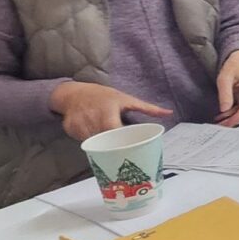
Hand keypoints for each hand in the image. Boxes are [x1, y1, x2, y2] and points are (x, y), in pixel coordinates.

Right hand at [50, 82, 172, 141]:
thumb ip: (148, 108)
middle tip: (121, 147)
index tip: (128, 144)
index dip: (120, 139)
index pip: (114, 129)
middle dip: (112, 143)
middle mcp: (92, 116)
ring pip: (93, 142)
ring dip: (101, 144)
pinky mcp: (69, 128)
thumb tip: (169, 112)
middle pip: (105, 138)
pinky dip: (88, 141)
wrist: (74, 92)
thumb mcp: (126, 99)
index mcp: (108, 109)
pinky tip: (92, 135)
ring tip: (107, 141)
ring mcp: (79, 122)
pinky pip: (81, 141)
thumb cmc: (104, 96)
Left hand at [213, 51, 238, 127]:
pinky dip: (234, 113)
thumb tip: (225, 109)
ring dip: (234, 118)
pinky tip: (225, 115)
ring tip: (221, 122)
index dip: (237, 117)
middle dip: (236, 120)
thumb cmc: (236, 64)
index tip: (227, 123)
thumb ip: (225, 93)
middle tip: (222, 126)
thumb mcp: (225, 77)